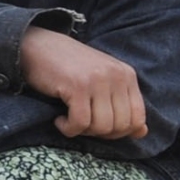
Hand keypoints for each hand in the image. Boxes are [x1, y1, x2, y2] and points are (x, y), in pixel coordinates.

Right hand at [19, 26, 147, 140]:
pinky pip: (80, 123)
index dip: (119, 132)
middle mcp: (116, 75)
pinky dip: (68, 129)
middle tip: (82, 123)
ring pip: (102, 127)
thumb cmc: (69, 68)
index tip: (98, 127)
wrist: (38, 46)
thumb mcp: (102, 83)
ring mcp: (97, 80)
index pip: (137, 118)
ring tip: (70, 119)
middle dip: (100, 133)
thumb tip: (141, 133)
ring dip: (83, 131)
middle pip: (120, 126)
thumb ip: (122, 106)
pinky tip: (60, 120)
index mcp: (126, 74)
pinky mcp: (77, 86)